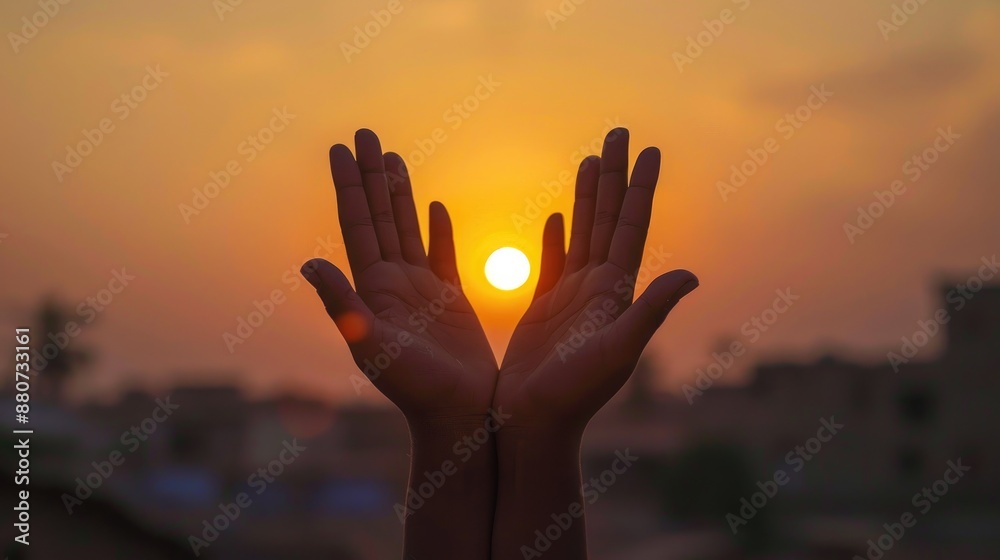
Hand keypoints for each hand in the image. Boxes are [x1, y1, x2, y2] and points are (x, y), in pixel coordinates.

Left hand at [301, 129, 496, 420]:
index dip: (349, 185)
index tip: (341, 148)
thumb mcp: (372, 345)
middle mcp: (391, 283)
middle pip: (379, 216)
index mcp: (372, 288)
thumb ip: (343, 304)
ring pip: (406, 227)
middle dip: (371, 175)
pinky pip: (441, 253)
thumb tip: (307, 262)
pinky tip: (433, 205)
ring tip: (393, 158)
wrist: (456, 413)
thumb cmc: (414, 387)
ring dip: (398, 192)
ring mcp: (419, 290)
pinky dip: (436, 228)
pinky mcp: (449, 299)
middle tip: (366, 133)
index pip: (357, 224)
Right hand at [490, 128, 696, 559]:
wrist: (536, 423)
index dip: (639, 187)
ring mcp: (574, 297)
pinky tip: (556, 215)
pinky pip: (554, 261)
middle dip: (614, 176)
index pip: (632, 227)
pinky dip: (557, 236)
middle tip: (619, 132)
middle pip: (609, 218)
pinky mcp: (547, 308)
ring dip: (588, 196)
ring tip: (591, 158)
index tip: (648, 148)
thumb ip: (649, 311)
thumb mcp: (617, 351)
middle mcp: (600, 288)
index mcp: (617, 292)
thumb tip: (692, 273)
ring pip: (584, 232)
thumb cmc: (575, 394)